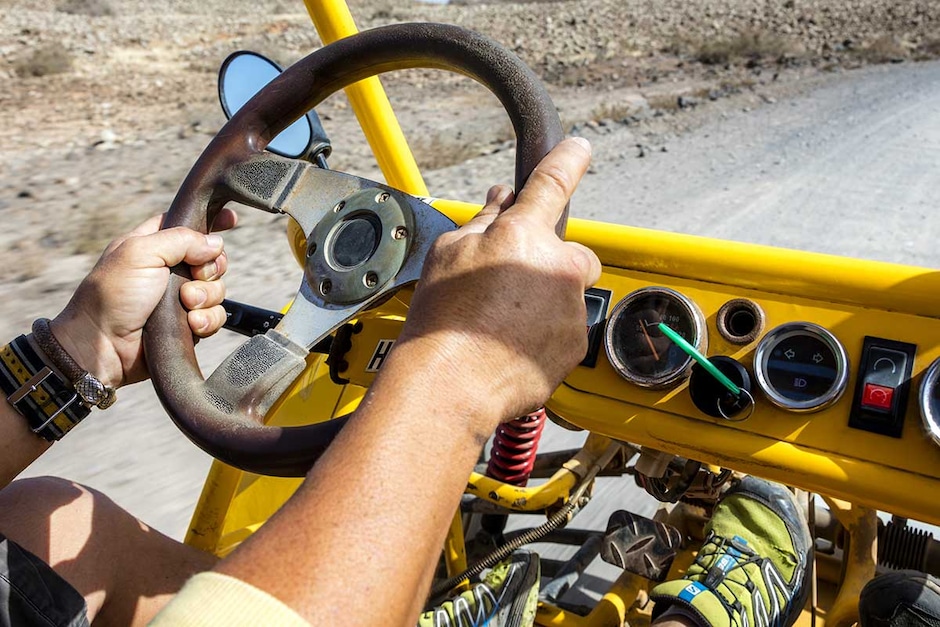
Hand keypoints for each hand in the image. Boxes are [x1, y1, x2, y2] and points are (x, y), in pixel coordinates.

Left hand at [49, 210, 236, 387]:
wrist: (105, 347)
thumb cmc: (112, 297)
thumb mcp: (140, 253)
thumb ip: (181, 240)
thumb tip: (215, 243)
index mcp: (153, 244)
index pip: (188, 223)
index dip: (210, 220)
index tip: (230, 219)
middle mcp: (169, 269)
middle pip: (211, 258)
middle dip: (210, 269)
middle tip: (194, 278)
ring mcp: (179, 298)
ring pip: (216, 289)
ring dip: (206, 298)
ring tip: (186, 306)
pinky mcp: (187, 323)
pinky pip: (214, 317)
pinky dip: (207, 320)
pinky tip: (191, 324)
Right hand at [396, 137, 600, 430]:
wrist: (451, 383)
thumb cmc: (442, 321)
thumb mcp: (448, 255)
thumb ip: (483, 221)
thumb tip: (502, 199)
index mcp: (523, 234)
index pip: (553, 182)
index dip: (568, 159)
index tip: (579, 149)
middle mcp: (556, 266)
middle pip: (571, 253)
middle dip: (550, 263)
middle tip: (512, 285)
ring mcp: (571, 308)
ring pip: (568, 295)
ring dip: (545, 302)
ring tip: (503, 324)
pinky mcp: (575, 344)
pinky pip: (566, 329)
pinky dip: (546, 334)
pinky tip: (512, 345)